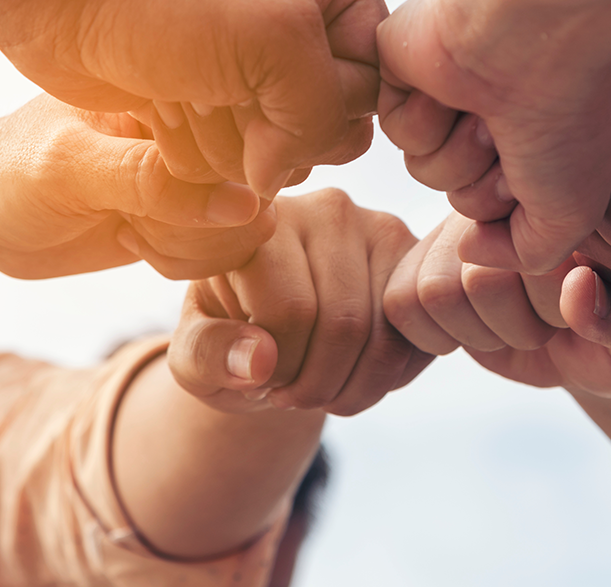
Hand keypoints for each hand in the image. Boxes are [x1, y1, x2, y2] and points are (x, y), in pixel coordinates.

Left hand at [0, 0, 384, 197]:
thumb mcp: (276, 37)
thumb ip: (320, 112)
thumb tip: (276, 179)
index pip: (377, 74)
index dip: (333, 104)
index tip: (274, 92)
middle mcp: (303, 9)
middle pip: (334, 119)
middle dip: (277, 125)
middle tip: (222, 90)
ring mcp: (254, 54)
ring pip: (282, 147)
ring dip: (231, 138)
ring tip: (184, 93)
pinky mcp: (211, 91)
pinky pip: (234, 155)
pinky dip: (199, 146)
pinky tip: (164, 109)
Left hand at [0, 95, 274, 278]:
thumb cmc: (8, 174)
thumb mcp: (70, 172)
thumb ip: (153, 183)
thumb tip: (245, 203)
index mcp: (175, 95)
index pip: (239, 147)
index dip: (202, 193)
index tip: (136, 199)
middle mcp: (199, 129)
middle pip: (255, 193)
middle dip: (193, 228)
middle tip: (130, 218)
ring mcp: (202, 171)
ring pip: (248, 228)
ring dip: (188, 248)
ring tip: (130, 226)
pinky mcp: (198, 210)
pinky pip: (230, 249)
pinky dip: (186, 261)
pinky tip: (138, 240)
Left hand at [170, 189, 433, 416]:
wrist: (276, 325)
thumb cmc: (228, 334)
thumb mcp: (193, 354)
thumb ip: (207, 356)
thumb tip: (258, 361)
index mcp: (263, 221)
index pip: (289, 309)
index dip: (278, 370)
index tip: (260, 384)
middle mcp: (328, 209)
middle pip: (343, 324)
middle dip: (317, 387)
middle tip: (293, 400)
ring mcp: (382, 230)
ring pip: (385, 335)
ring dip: (354, 390)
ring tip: (321, 396)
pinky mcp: (417, 261)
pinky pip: (416, 340)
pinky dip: (388, 380)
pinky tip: (355, 379)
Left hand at [377, 0, 610, 274]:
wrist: (533, 36)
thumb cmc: (569, 116)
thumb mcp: (571, 216)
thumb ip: (524, 255)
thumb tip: (470, 249)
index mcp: (540, 132)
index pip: (504, 207)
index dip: (520, 203)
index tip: (551, 164)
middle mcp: (496, 109)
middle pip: (461, 195)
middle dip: (485, 183)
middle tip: (513, 137)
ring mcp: (449, 84)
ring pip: (424, 169)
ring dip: (458, 151)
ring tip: (487, 111)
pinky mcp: (403, 64)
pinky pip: (396, 130)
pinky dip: (427, 118)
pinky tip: (455, 87)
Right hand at [384, 213, 610, 398]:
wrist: (589, 351)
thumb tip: (577, 285)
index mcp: (569, 206)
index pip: (533, 257)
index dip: (552, 309)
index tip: (578, 313)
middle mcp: (507, 203)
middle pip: (478, 280)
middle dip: (517, 326)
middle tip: (546, 326)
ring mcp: (460, 229)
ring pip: (435, 292)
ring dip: (478, 332)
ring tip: (514, 328)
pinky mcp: (424, 261)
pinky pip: (402, 302)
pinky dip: (435, 336)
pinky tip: (473, 331)